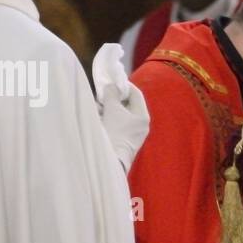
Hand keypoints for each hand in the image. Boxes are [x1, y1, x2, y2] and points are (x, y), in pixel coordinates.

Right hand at [93, 42, 150, 172]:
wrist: (111, 161)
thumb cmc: (114, 132)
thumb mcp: (112, 109)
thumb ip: (111, 94)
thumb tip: (111, 86)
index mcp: (143, 116)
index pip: (136, 94)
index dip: (124, 85)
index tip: (112, 81)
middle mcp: (142, 125)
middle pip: (129, 105)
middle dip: (115, 97)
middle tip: (103, 93)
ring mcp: (134, 135)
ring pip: (122, 115)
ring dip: (111, 108)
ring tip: (99, 104)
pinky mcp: (125, 142)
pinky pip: (119, 125)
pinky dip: (110, 119)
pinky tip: (100, 117)